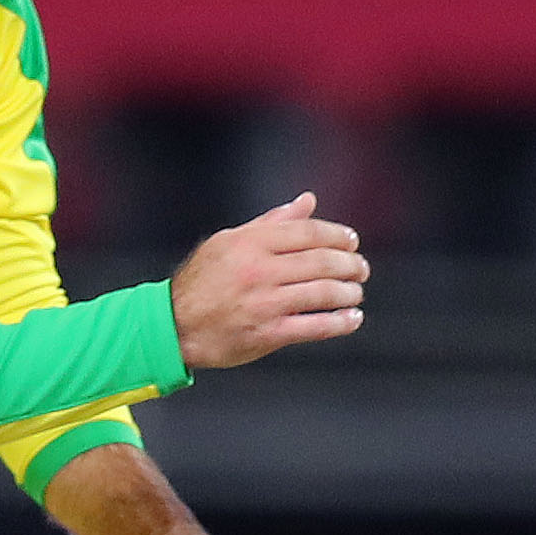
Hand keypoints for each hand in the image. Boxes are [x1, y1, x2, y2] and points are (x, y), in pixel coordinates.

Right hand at [169, 192, 366, 368]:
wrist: (174, 325)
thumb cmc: (204, 280)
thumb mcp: (229, 241)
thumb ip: (272, 222)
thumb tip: (308, 200)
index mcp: (250, 243)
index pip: (307, 233)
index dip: (336, 235)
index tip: (352, 241)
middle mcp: (259, 270)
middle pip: (320, 261)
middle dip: (349, 264)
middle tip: (361, 268)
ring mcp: (264, 303)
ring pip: (322, 293)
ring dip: (348, 292)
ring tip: (357, 291)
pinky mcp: (268, 333)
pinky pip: (314, 327)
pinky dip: (339, 322)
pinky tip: (353, 318)